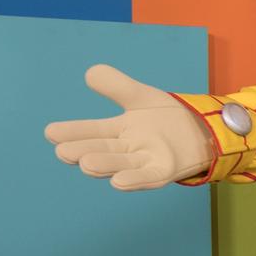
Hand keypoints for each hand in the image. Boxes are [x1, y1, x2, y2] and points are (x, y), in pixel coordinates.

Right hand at [44, 65, 212, 189]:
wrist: (204, 129)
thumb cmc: (168, 117)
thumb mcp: (141, 97)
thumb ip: (117, 86)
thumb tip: (90, 73)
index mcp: (118, 130)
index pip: (91, 130)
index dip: (72, 132)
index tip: (50, 132)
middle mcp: (127, 149)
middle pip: (101, 149)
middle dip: (83, 151)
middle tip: (63, 152)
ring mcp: (145, 161)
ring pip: (121, 163)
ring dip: (104, 164)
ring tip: (86, 164)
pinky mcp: (164, 171)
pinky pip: (148, 177)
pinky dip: (134, 179)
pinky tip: (118, 182)